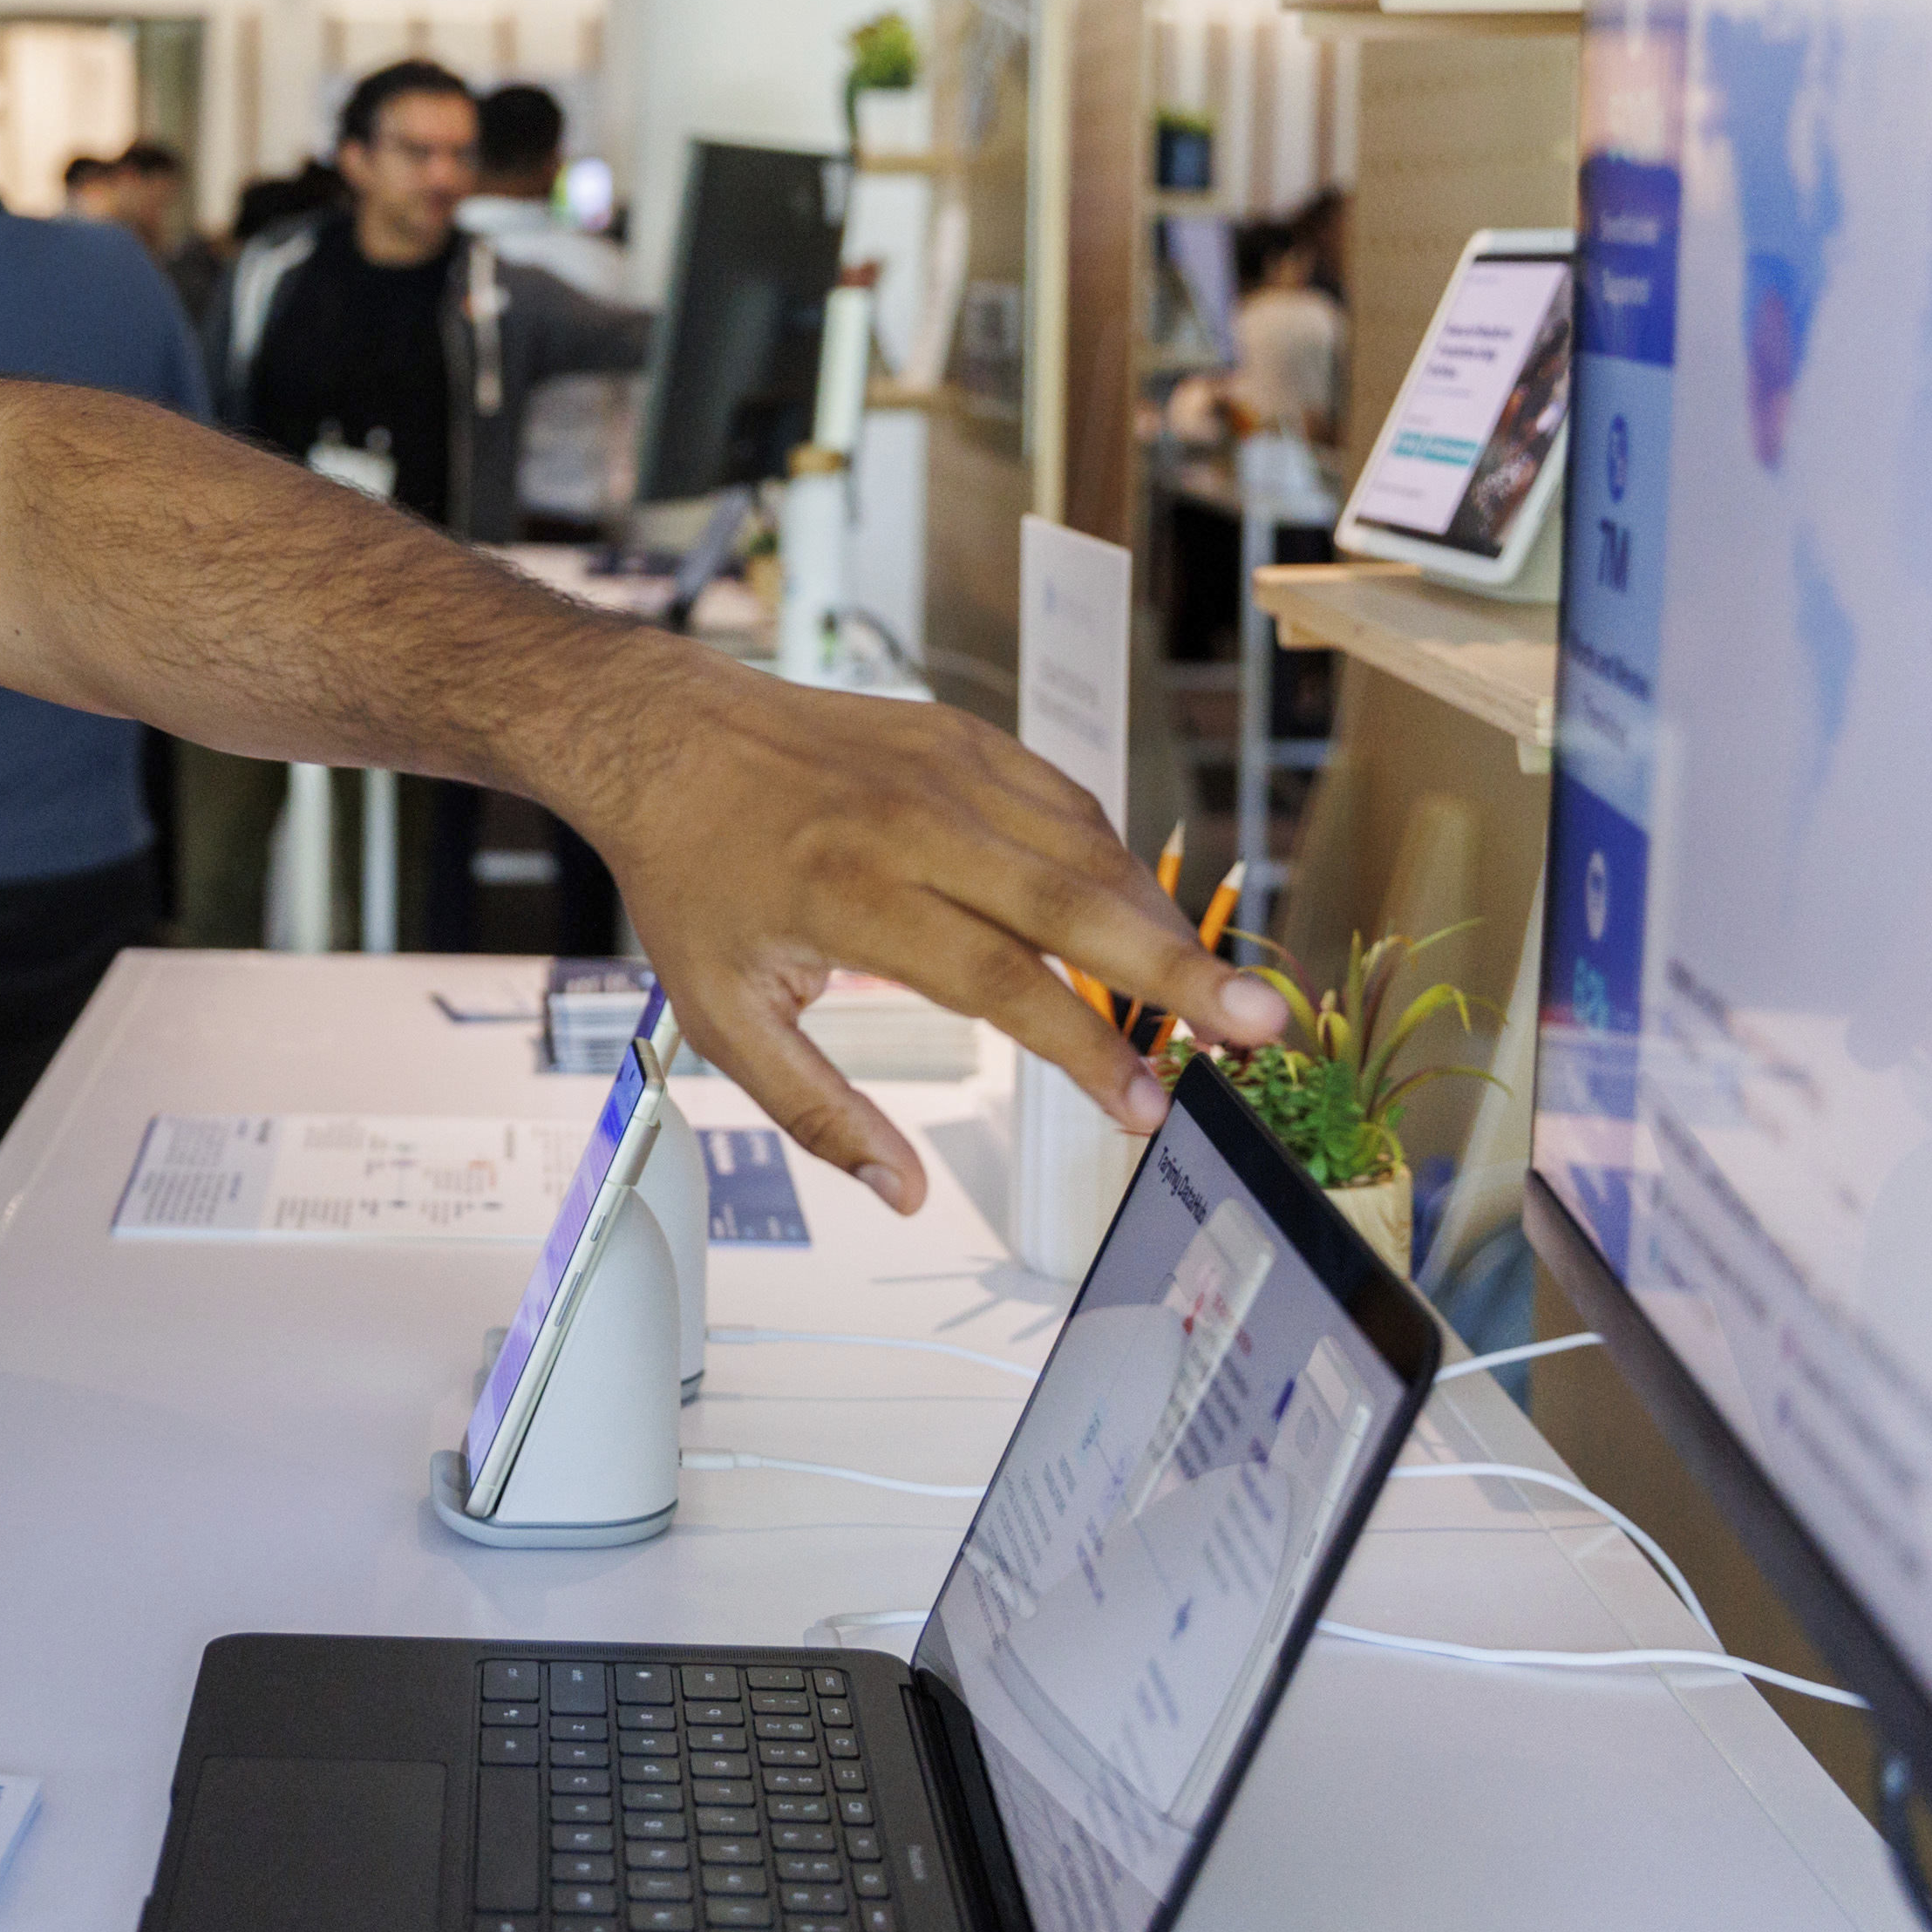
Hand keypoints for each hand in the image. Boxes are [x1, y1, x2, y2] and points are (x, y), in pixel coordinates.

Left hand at [591, 658, 1285, 1214]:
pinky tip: (1144, 920)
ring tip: (1222, 995)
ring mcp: (947, 768)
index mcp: (852, 895)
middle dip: (1181, 969)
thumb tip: (903, 1194)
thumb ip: (817, 1110)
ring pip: (1086, 848)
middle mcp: (911, 823)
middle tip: (1264, 1025)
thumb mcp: (723, 1017)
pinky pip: (1066, 803)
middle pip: (1073, 902)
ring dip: (1161, 922)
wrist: (666, 738)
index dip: (1084, 1048)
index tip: (1147, 1106)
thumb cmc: (694, 880)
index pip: (999, 980)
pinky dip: (1115, 863)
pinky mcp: (965, 738)